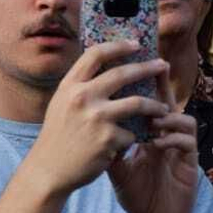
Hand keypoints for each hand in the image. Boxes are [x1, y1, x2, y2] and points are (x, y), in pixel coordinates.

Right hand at [30, 41, 169, 196]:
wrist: (49, 168)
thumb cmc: (58, 136)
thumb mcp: (62, 104)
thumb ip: (81, 89)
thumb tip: (109, 71)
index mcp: (69, 86)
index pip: (95, 55)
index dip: (118, 46)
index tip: (135, 44)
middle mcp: (82, 97)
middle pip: (123, 74)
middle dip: (148, 68)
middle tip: (162, 65)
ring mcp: (96, 117)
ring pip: (138, 103)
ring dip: (155, 105)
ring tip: (163, 109)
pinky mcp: (109, 138)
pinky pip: (133, 133)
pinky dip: (133, 138)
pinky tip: (129, 144)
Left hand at [108, 69, 201, 212]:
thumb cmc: (133, 191)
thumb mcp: (111, 163)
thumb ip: (100, 140)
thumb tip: (76, 117)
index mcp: (146, 131)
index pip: (142, 101)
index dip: (137, 84)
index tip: (123, 64)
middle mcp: (165, 134)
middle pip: (164, 100)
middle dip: (157, 83)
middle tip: (151, 68)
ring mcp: (179, 147)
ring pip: (181, 116)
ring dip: (164, 114)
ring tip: (150, 119)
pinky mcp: (189, 162)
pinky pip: (187, 140)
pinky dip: (171, 137)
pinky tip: (156, 142)